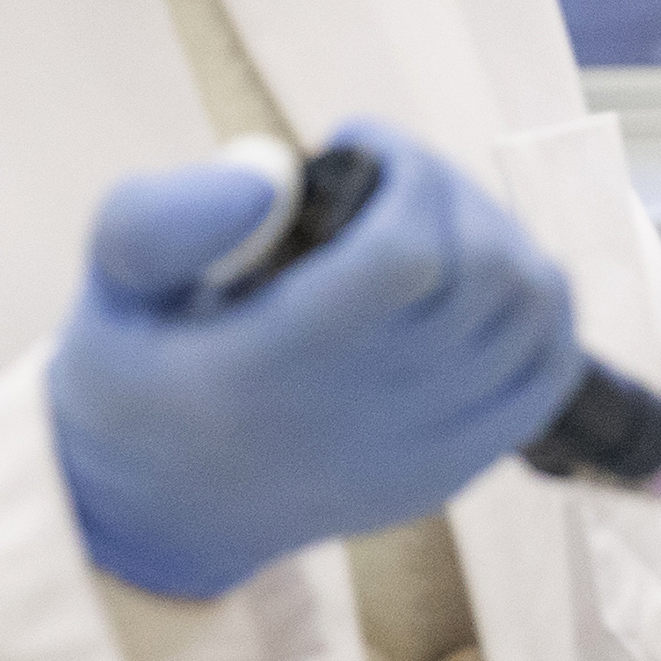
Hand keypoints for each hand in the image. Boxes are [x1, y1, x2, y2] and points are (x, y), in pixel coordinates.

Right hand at [48, 124, 587, 600]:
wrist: (162, 514)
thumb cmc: (137, 382)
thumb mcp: (112, 292)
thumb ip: (161, 220)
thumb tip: (268, 171)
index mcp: (274, 371)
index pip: (406, 258)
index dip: (409, 175)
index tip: (362, 146)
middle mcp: (364, 417)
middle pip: (486, 272)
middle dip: (451, 191)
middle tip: (398, 176)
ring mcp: (424, 449)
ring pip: (532, 312)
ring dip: (501, 238)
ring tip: (435, 222)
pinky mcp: (458, 466)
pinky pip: (549, 372)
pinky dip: (539, 308)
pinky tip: (484, 281)